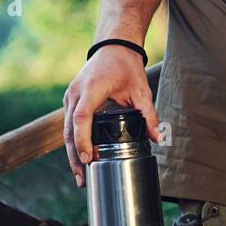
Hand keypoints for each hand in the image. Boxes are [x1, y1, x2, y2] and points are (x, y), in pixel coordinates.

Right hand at [63, 44, 161, 186]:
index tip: (88, 159)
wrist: (113, 46)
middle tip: (82, 179)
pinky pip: (69, 125)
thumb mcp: (141, 90)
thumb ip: (149, 114)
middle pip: (69, 130)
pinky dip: (73, 142)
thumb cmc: (126, 66)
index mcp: (91, 89)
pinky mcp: (71, 100)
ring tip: (80, 176)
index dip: (82, 140)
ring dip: (72, 153)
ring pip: (66, 130)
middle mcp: (75, 93)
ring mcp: (70, 97)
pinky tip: (79, 159)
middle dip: (74, 156)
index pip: (81, 118)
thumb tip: (159, 138)